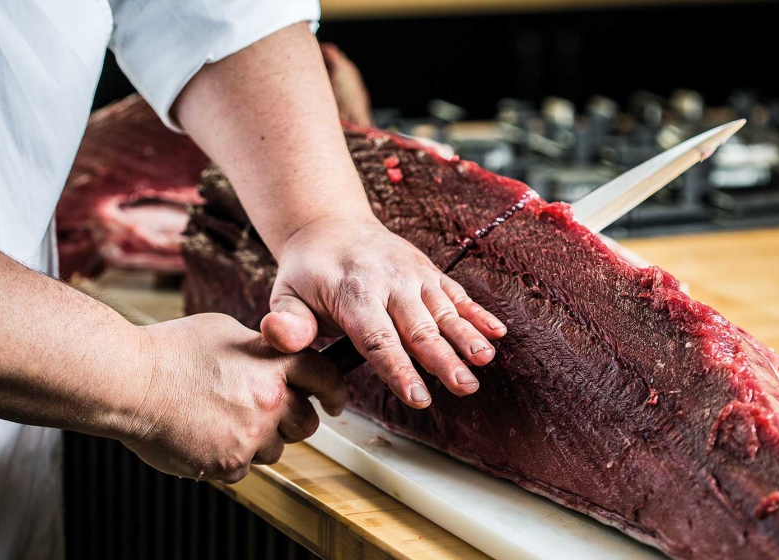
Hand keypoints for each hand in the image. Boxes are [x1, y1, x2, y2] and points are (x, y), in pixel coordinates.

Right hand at [121, 314, 345, 482]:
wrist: (128, 382)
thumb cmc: (170, 351)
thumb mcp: (227, 330)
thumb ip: (261, 348)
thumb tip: (275, 357)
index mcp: (276, 363)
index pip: (327, 378)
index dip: (334, 391)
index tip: (334, 401)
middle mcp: (271, 400)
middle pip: (307, 423)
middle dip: (293, 420)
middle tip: (266, 412)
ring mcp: (251, 435)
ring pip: (276, 449)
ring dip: (259, 440)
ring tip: (222, 419)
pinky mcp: (228, 464)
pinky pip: (244, 467)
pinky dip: (229, 456)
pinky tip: (205, 434)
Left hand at [260, 216, 506, 408]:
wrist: (331, 226)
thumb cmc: (308, 273)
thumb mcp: (286, 294)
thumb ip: (288, 322)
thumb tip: (280, 337)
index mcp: (353, 293)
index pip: (378, 339)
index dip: (399, 369)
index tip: (418, 396)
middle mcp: (389, 282)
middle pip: (419, 327)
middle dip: (443, 359)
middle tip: (463, 387)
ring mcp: (413, 274)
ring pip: (443, 310)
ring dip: (467, 336)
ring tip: (484, 361)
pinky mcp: (429, 271)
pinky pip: (456, 293)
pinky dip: (478, 312)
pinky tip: (497, 333)